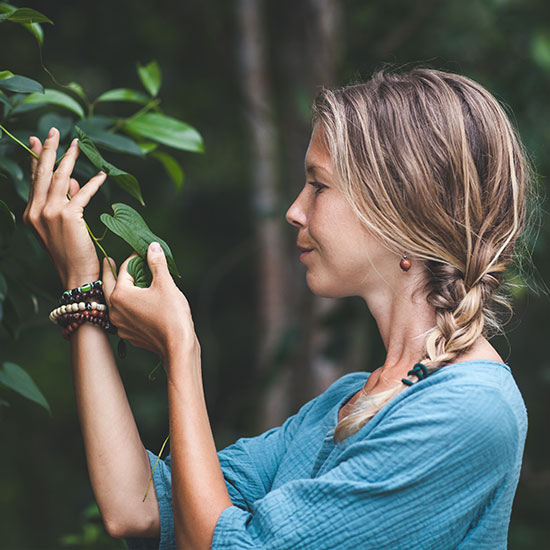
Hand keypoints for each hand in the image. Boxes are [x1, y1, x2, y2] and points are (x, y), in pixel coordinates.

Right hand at [23, 127, 106, 288]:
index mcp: (32, 214)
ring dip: (69, 158)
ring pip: (60, 178)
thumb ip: (67, 201)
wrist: (76, 276)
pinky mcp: (67, 216)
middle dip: (48, 149)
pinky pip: (81, 193)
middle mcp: (36, 211)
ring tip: (76, 144)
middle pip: (43, 173)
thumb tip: (75, 180)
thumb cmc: (73, 254)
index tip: (37, 140)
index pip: (35, 180)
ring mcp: (49, 213)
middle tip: (53, 132)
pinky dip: (93, 183)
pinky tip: (101, 175)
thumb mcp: (65, 226)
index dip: (37, 159)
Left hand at [103, 242, 198, 364]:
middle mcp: (115, 310)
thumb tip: (152, 246)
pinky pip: (124, 315)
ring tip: (125, 282)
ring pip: (116, 302)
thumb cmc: (171, 314)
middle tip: (110, 261)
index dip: (134, 258)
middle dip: (112, 272)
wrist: (177, 346)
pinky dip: (128, 306)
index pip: (124, 270)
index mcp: (120, 295)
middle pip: (110, 285)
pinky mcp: (130, 335)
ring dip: (120, 291)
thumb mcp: (165, 284)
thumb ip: (156, 263)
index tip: (141, 252)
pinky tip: (137, 303)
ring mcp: (121, 325)